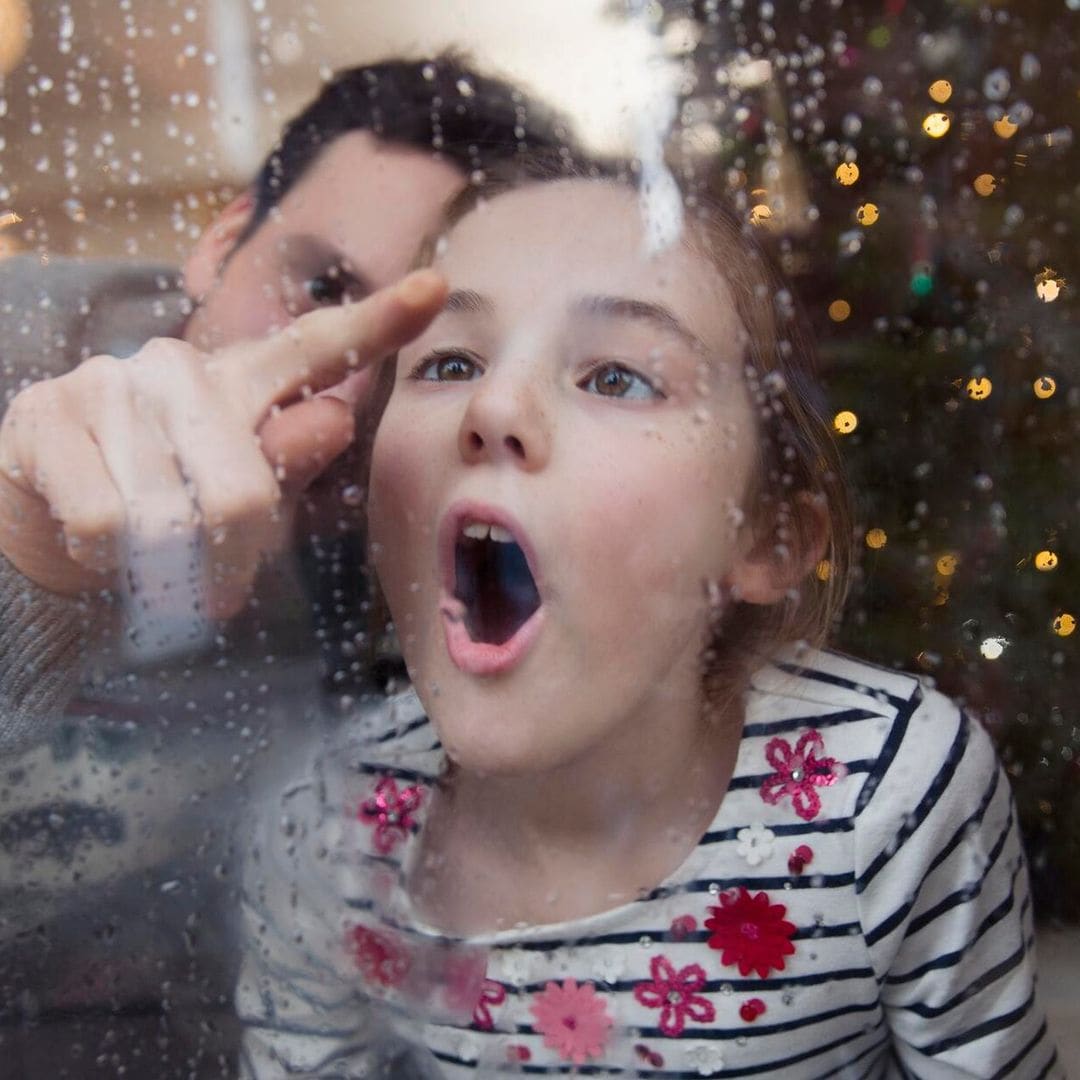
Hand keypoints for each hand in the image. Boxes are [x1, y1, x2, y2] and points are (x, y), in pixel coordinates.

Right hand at [0, 269, 446, 619]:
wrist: (54, 541)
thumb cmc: (172, 520)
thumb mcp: (242, 504)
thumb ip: (287, 465)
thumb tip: (334, 416)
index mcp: (246, 383)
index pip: (317, 348)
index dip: (378, 322)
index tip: (435, 287)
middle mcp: (182, 367)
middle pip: (242, 489)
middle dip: (225, 556)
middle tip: (208, 571)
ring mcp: (110, 380)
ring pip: (169, 515)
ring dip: (162, 562)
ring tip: (144, 550)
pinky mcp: (46, 412)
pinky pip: (105, 523)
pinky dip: (108, 559)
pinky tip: (96, 540)